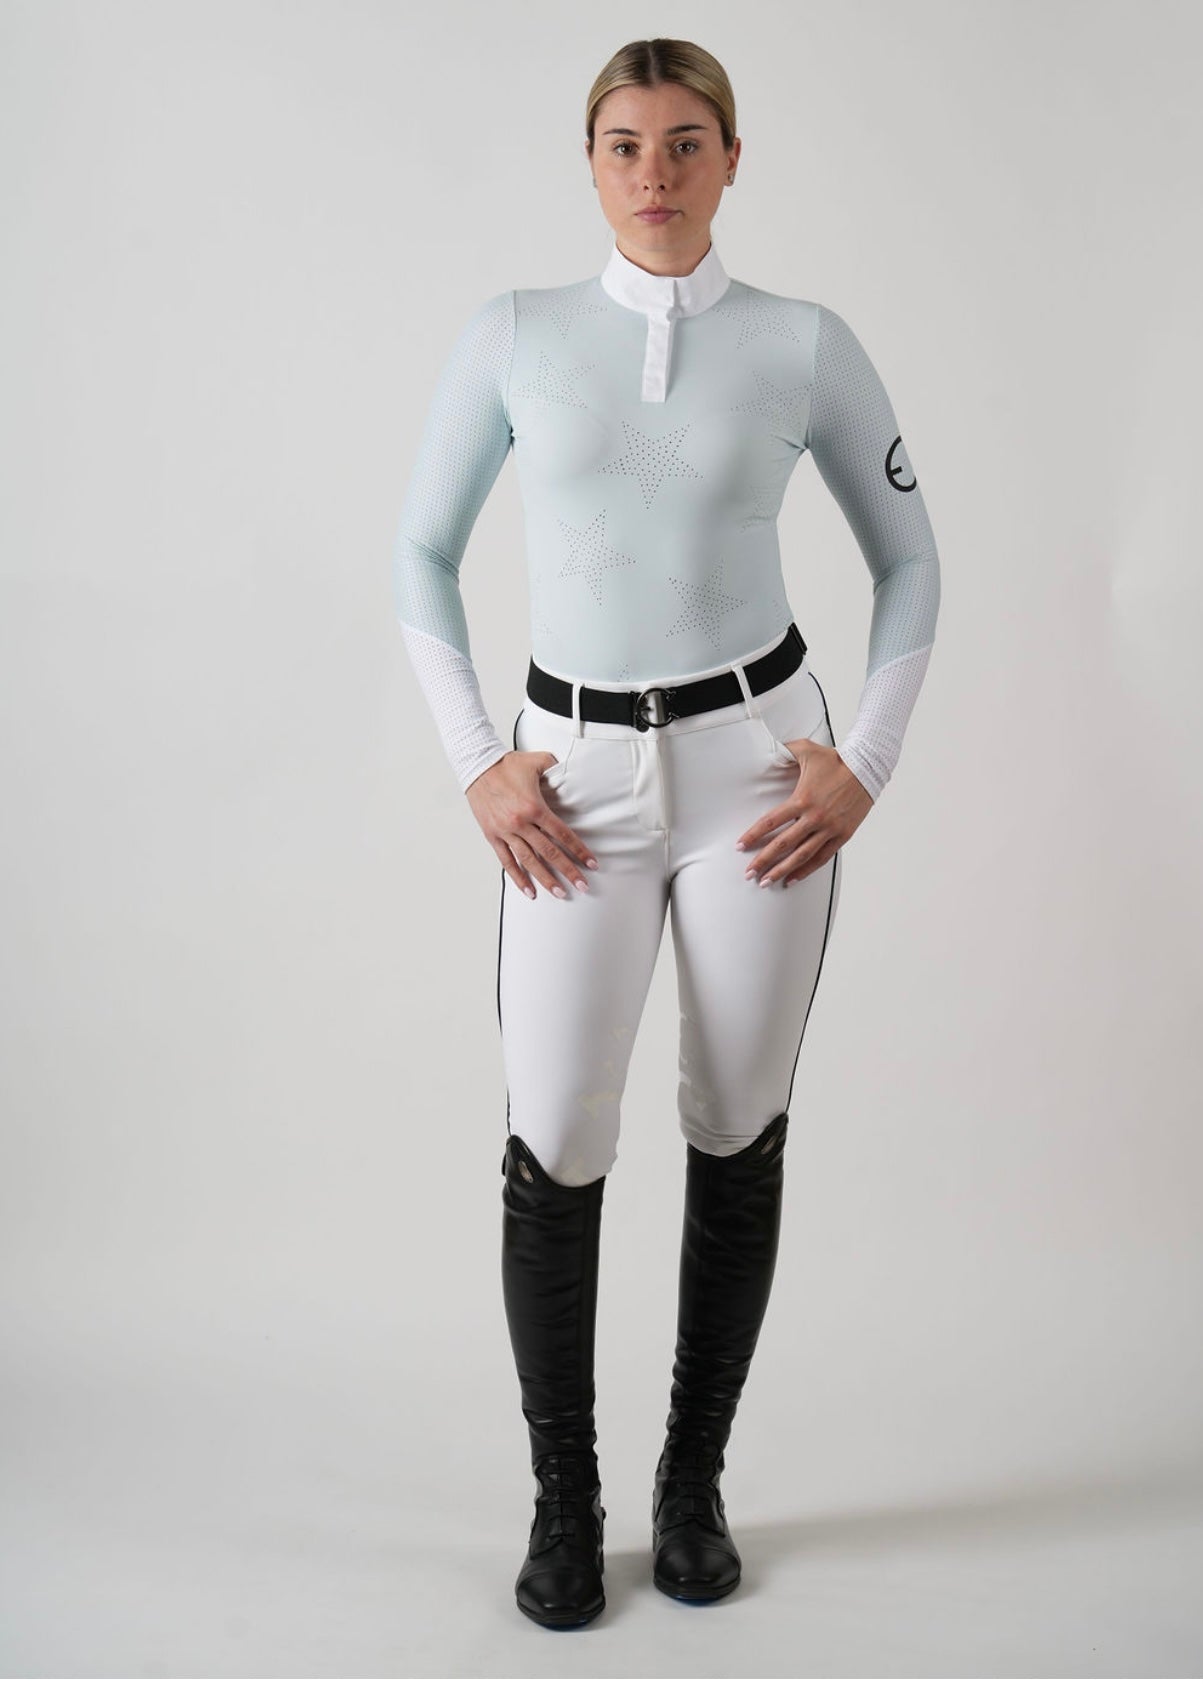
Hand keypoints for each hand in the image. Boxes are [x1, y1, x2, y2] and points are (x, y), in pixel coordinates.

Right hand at [466, 751, 597, 899]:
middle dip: (568, 870)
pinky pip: (507, 861)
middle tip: (583, 886)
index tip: (591, 864)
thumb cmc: (506, 765)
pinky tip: (529, 891)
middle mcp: (520, 823)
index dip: (578, 850)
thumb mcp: (537, 761)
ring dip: (546, 879)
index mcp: (534, 807)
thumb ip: (556, 768)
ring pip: (529, 861)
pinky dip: (518, 877)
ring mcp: (505, 832)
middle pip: (549, 852)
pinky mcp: (492, 836)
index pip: (562, 834)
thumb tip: (571, 772)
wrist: (476, 766)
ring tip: (560, 893)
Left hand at [737, 737, 872, 885]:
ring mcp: (829, 829)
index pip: (771, 822)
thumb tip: (768, 748)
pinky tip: (792, 879)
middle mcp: (814, 817)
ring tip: (766, 882)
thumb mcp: (807, 750)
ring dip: (782, 870)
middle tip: (748, 873)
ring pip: (801, 856)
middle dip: (763, 860)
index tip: (740, 846)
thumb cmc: (836, 760)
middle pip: (783, 844)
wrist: (868, 769)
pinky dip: (806, 870)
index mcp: (802, 799)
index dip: (754, 835)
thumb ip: (785, 750)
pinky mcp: (842, 835)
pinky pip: (821, 858)